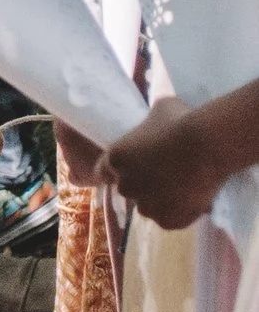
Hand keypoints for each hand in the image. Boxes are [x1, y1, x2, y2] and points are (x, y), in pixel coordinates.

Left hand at [100, 93, 246, 232]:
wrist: (207, 145)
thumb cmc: (181, 120)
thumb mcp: (161, 105)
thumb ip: (151, 106)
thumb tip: (157, 89)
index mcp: (116, 158)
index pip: (103, 172)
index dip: (117, 171)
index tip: (133, 168)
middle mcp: (125, 185)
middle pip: (128, 190)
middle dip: (142, 185)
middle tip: (165, 175)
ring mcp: (146, 206)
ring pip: (149, 207)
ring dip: (160, 201)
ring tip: (181, 187)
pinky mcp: (167, 221)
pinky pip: (169, 220)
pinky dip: (178, 213)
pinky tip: (191, 198)